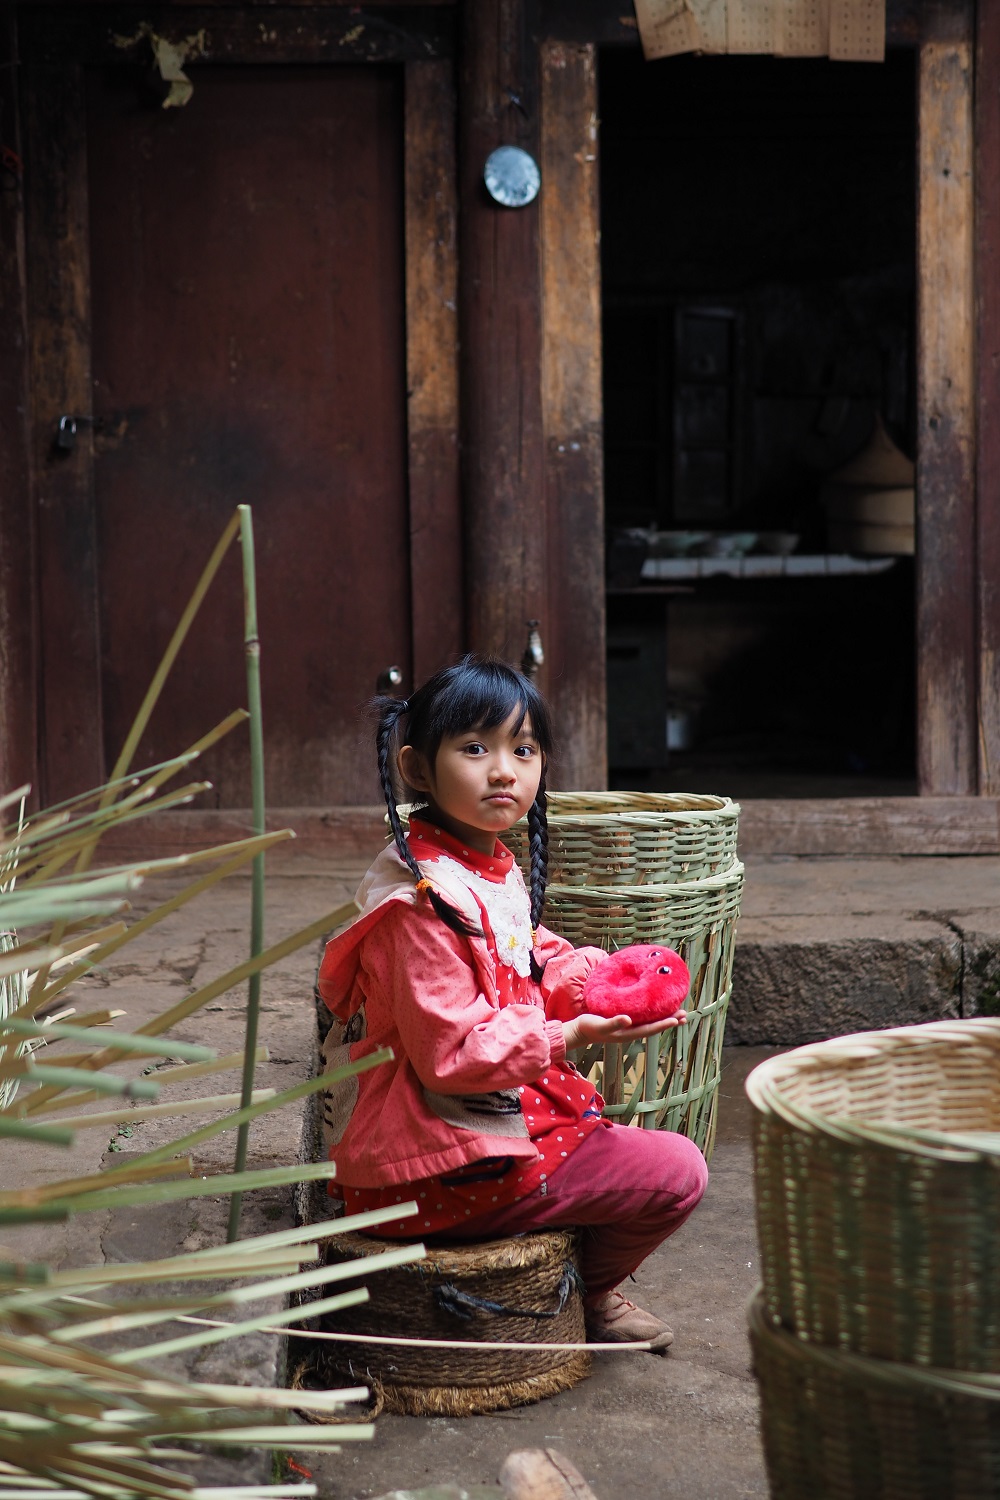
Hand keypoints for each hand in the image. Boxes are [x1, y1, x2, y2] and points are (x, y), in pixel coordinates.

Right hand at [562, 1011, 687, 1048]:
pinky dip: (653, 1014)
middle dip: (669, 1021)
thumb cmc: (589, 1027)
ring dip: (664, 1018)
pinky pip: (643, 1018)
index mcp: (627, 1033)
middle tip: (684, 1015)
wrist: (579, 1031)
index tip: (676, 1019)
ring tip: (677, 1013)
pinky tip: (656, 1009)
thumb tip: (628, 1020)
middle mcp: (631, 1031)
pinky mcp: (624, 1022)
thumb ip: (613, 1023)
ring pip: (650, 1023)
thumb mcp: (600, 1024)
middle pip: (654, 1027)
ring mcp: (628, 1027)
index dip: (663, 1024)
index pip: (650, 1029)